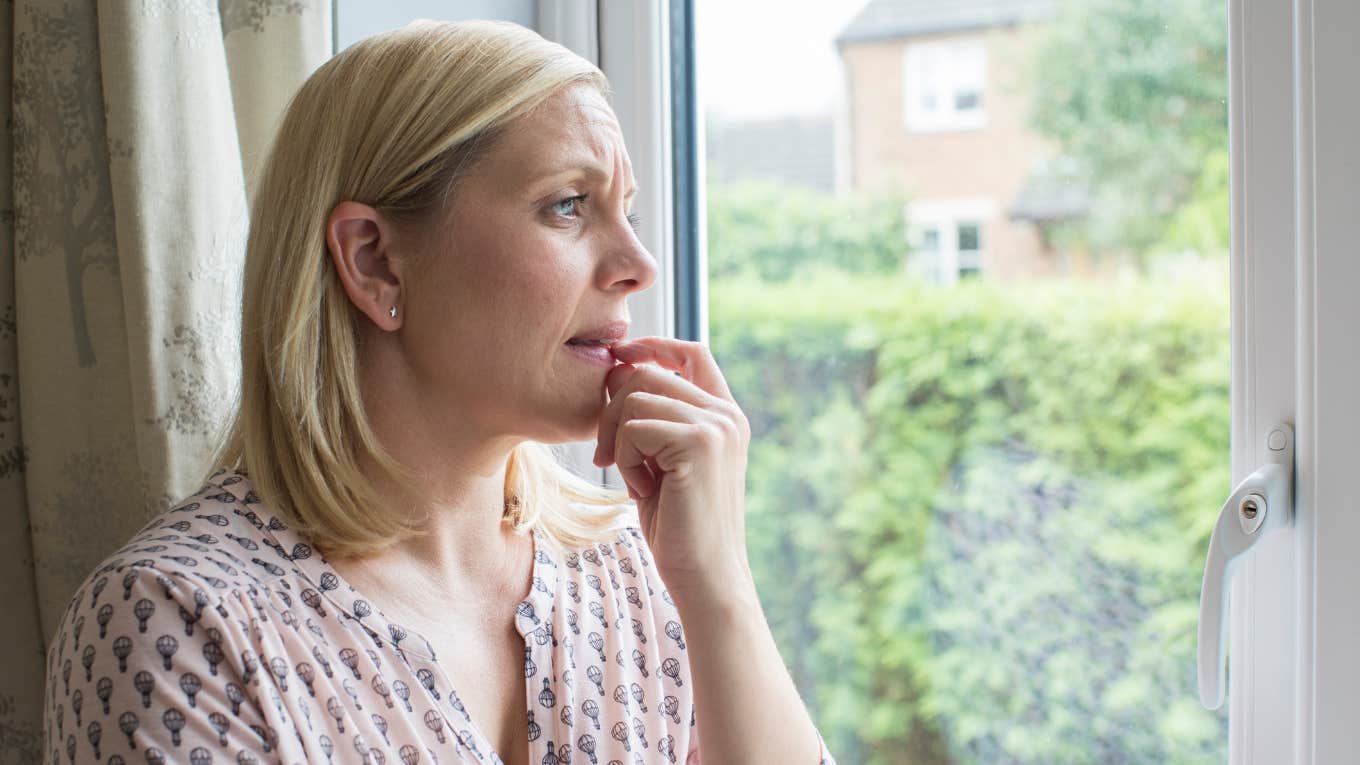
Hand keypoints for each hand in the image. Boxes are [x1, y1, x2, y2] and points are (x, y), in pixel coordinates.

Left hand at [592, 336, 752, 600]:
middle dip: (611, 411)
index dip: (651, 346)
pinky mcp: (698, 443)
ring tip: (635, 480)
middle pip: (647, 373)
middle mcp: (726, 414)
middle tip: (606, 457)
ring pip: (635, 398)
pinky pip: (634, 428)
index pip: (691, 351)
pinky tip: (642, 491)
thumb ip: (654, 420)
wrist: (706, 577)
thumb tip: (617, 373)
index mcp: (725, 415)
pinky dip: (625, 461)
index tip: (617, 360)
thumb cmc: (680, 527)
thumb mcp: (666, 463)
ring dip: (618, 441)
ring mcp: (716, 426)